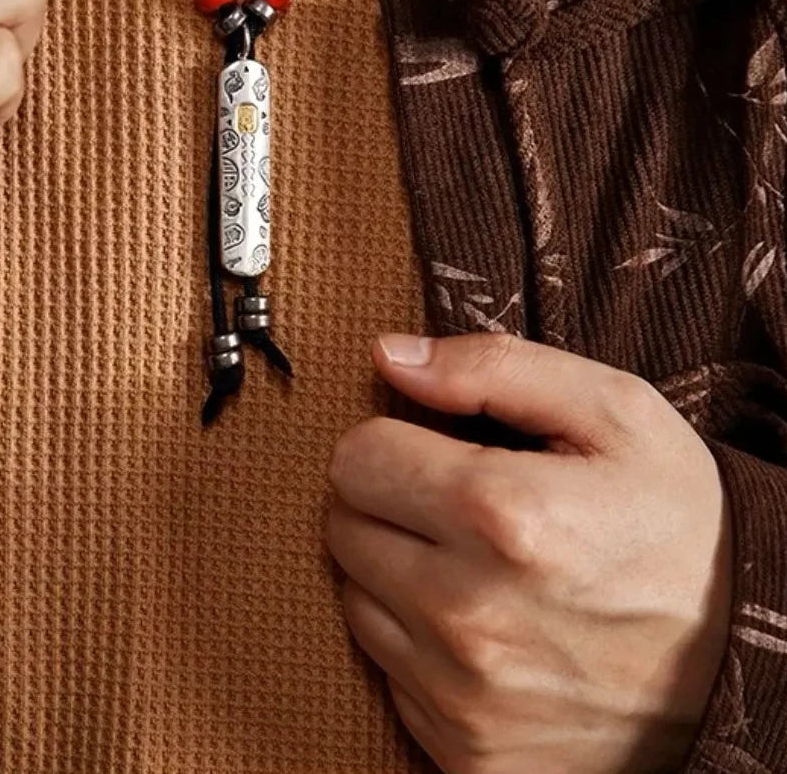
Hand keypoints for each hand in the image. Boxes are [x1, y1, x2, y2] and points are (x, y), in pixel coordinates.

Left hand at [326, 333, 732, 773]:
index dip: (393, 439)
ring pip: (355, 598)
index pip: (356, 456)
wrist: (747, 665)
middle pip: (344, 525)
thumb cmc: (677, 524)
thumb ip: (491, 367)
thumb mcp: (615, 411)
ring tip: (474, 563)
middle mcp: (469, 614)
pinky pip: (387, 673)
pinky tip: (482, 625)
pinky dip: (418, 643)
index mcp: (502, 514)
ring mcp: (464, 695)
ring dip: (396, 570)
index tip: (437, 448)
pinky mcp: (466, 754)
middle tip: (457, 504)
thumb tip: (388, 356)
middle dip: (389, 500)